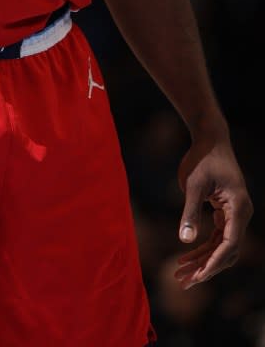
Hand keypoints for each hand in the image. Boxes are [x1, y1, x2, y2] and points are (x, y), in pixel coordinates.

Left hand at [174, 136, 252, 288]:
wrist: (210, 140)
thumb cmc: (202, 159)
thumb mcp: (192, 185)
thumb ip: (190, 212)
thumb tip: (185, 241)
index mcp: (238, 208)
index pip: (230, 244)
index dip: (214, 262)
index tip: (198, 277)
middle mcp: (240, 214)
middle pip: (226, 251)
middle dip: (205, 268)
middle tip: (183, 281)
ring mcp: (234, 215)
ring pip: (220, 247)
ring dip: (202, 261)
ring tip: (180, 274)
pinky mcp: (225, 213)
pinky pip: (216, 237)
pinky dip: (202, 248)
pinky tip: (185, 257)